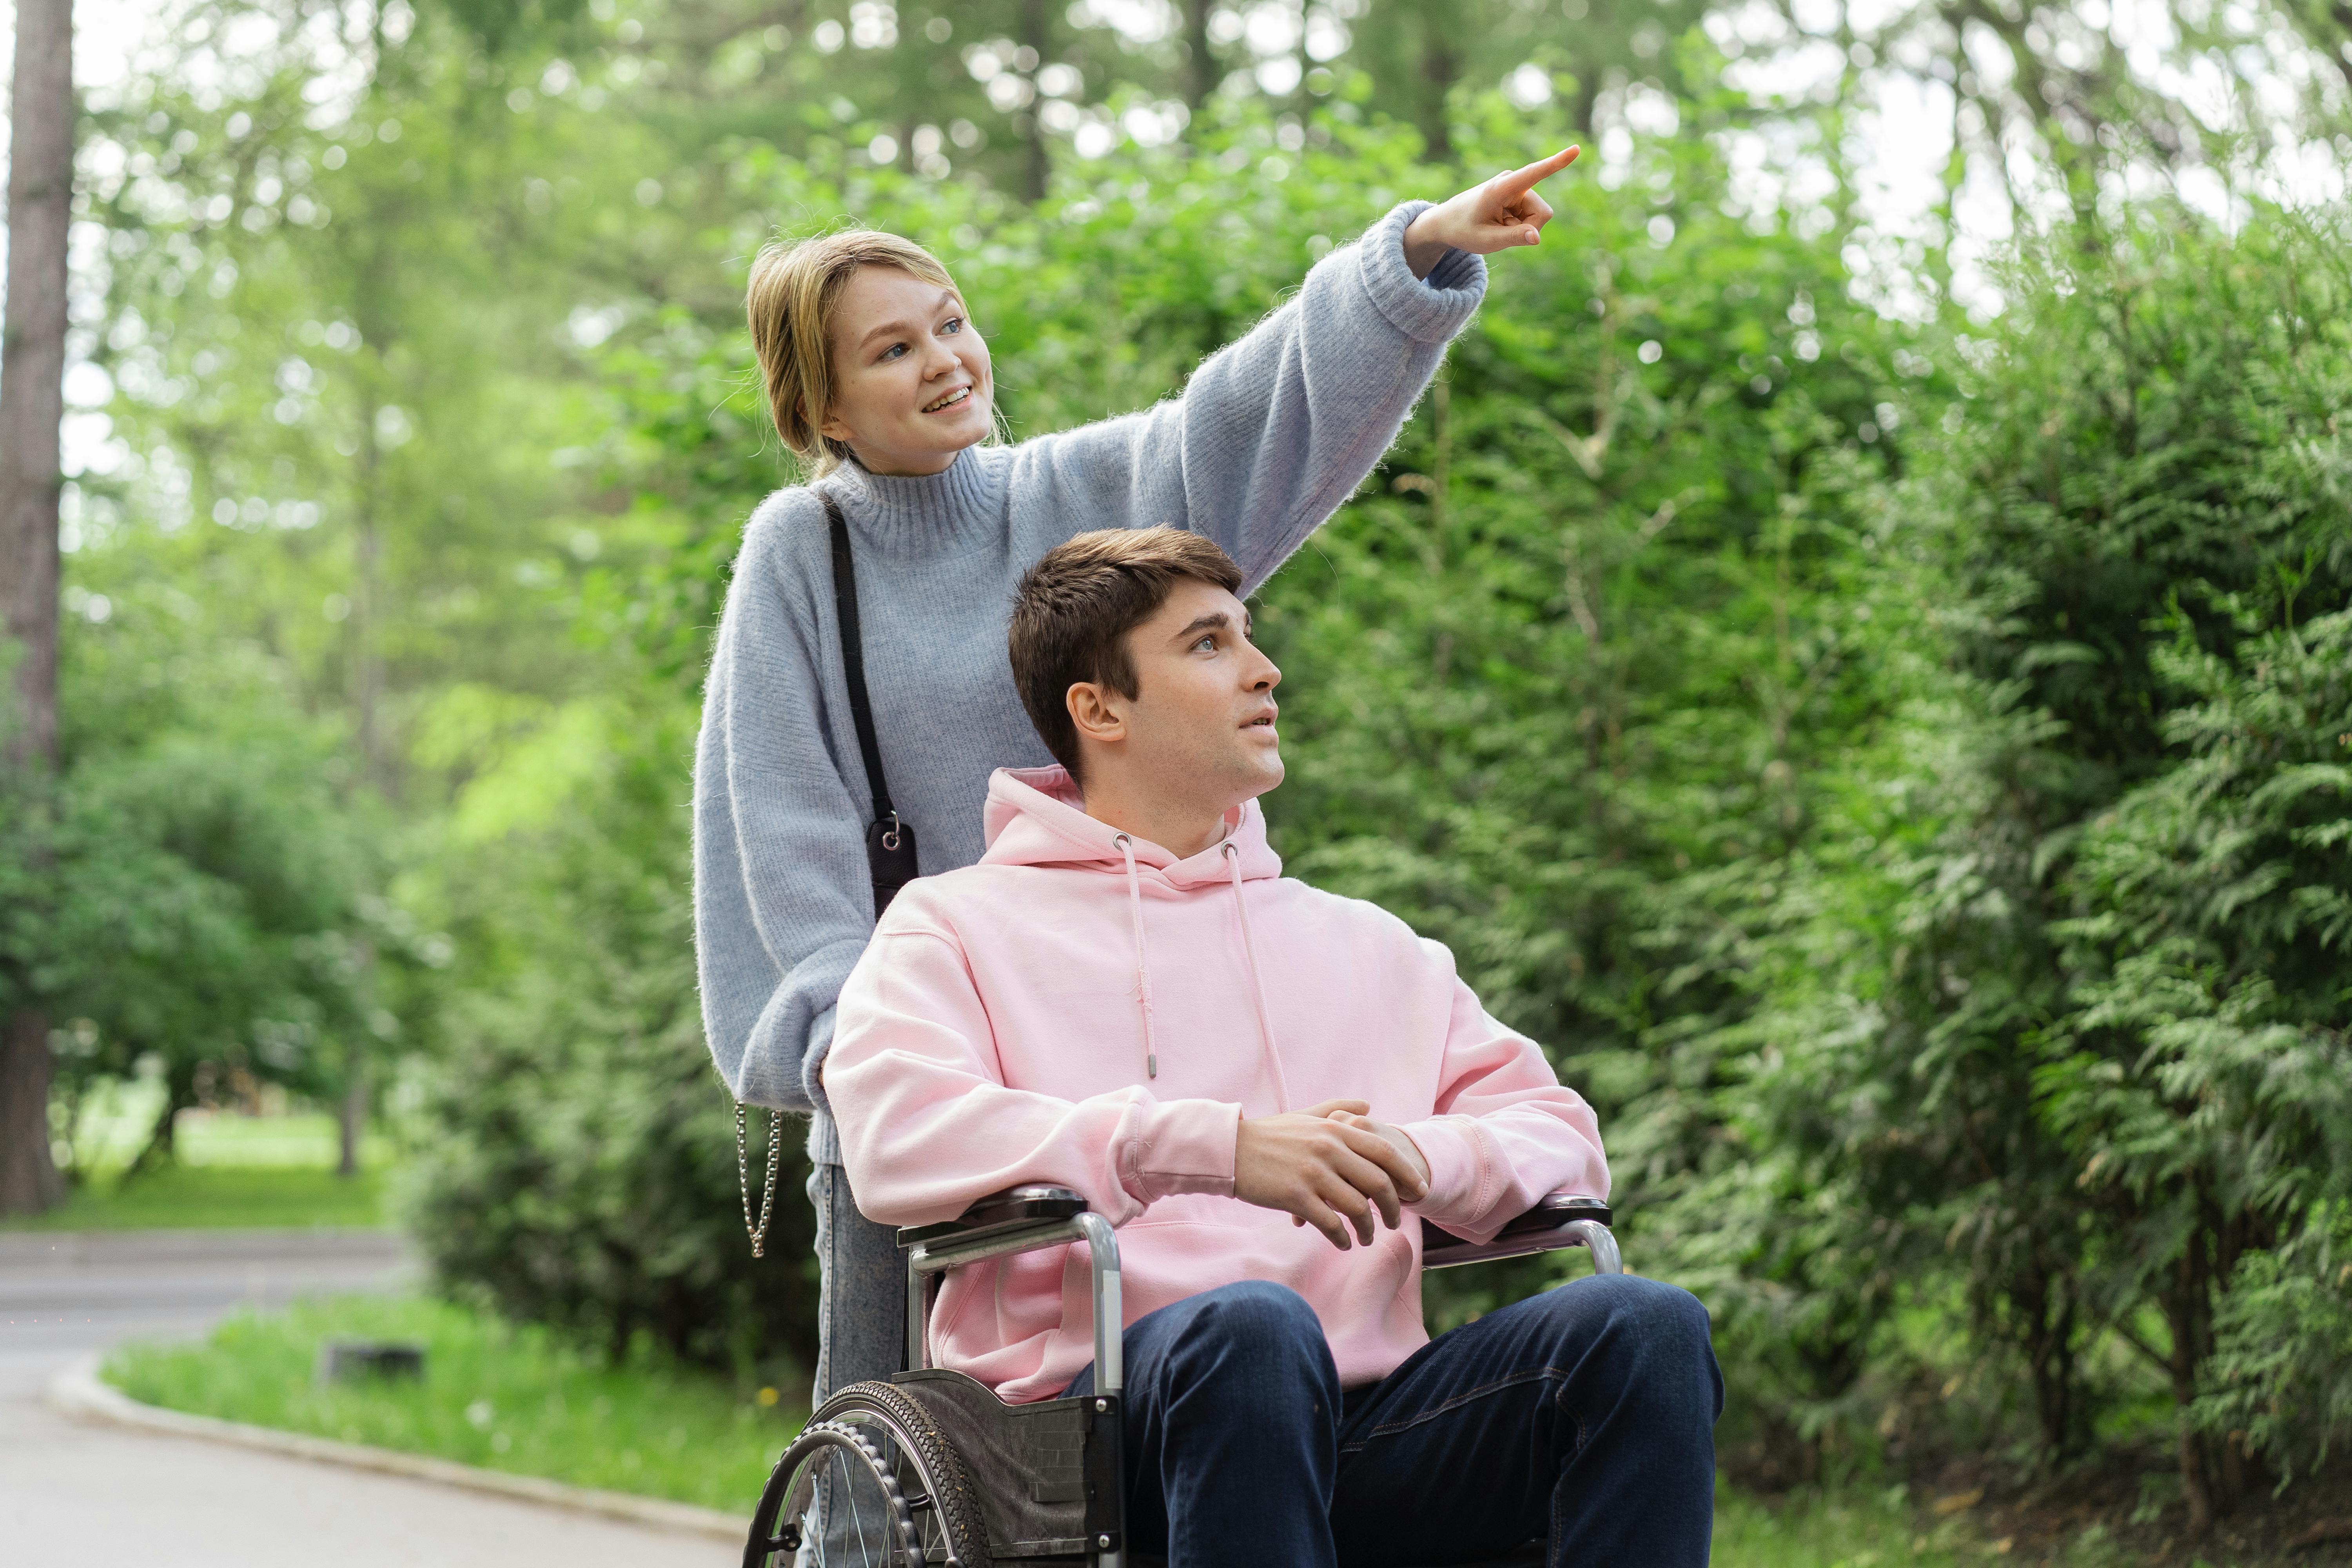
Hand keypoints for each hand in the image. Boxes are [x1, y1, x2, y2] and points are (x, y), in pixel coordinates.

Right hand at [1234, 1098, 1430, 1249]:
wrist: (1230, 1150)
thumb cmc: (1269, 1135)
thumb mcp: (1305, 1115)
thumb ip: (1338, 1108)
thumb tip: (1369, 1105)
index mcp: (1334, 1129)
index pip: (1385, 1152)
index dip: (1408, 1173)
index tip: (1419, 1192)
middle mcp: (1328, 1149)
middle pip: (1378, 1183)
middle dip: (1393, 1207)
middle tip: (1395, 1221)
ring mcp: (1312, 1173)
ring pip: (1357, 1208)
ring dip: (1368, 1228)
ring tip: (1367, 1238)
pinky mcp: (1295, 1196)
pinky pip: (1330, 1223)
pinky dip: (1342, 1237)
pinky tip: (1343, 1243)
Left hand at [1401, 147, 1579, 278]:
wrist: (1448, 221)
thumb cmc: (1464, 230)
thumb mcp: (1486, 241)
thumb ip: (1514, 238)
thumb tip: (1537, 237)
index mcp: (1501, 188)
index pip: (1534, 173)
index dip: (1556, 163)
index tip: (1576, 149)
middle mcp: (1511, 182)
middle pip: (1541, 213)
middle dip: (1526, 228)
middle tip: (1499, 230)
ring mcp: (1516, 186)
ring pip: (1538, 216)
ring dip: (1520, 227)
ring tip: (1497, 225)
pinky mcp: (1519, 192)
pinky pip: (1531, 215)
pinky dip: (1518, 224)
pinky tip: (1500, 222)